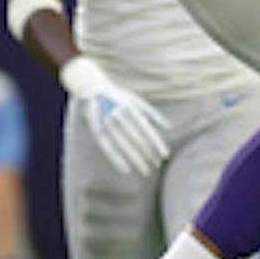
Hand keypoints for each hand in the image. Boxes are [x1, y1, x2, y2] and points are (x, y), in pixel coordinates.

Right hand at [61, 56, 170, 175]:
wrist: (91, 88)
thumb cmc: (118, 96)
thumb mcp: (135, 100)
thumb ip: (151, 113)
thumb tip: (168, 127)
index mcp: (130, 108)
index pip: (146, 130)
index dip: (156, 144)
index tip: (164, 156)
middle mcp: (119, 116)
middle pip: (137, 140)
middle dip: (148, 154)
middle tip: (157, 166)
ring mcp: (107, 123)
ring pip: (124, 145)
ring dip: (136, 159)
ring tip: (146, 170)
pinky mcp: (97, 131)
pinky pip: (107, 148)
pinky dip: (117, 160)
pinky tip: (126, 170)